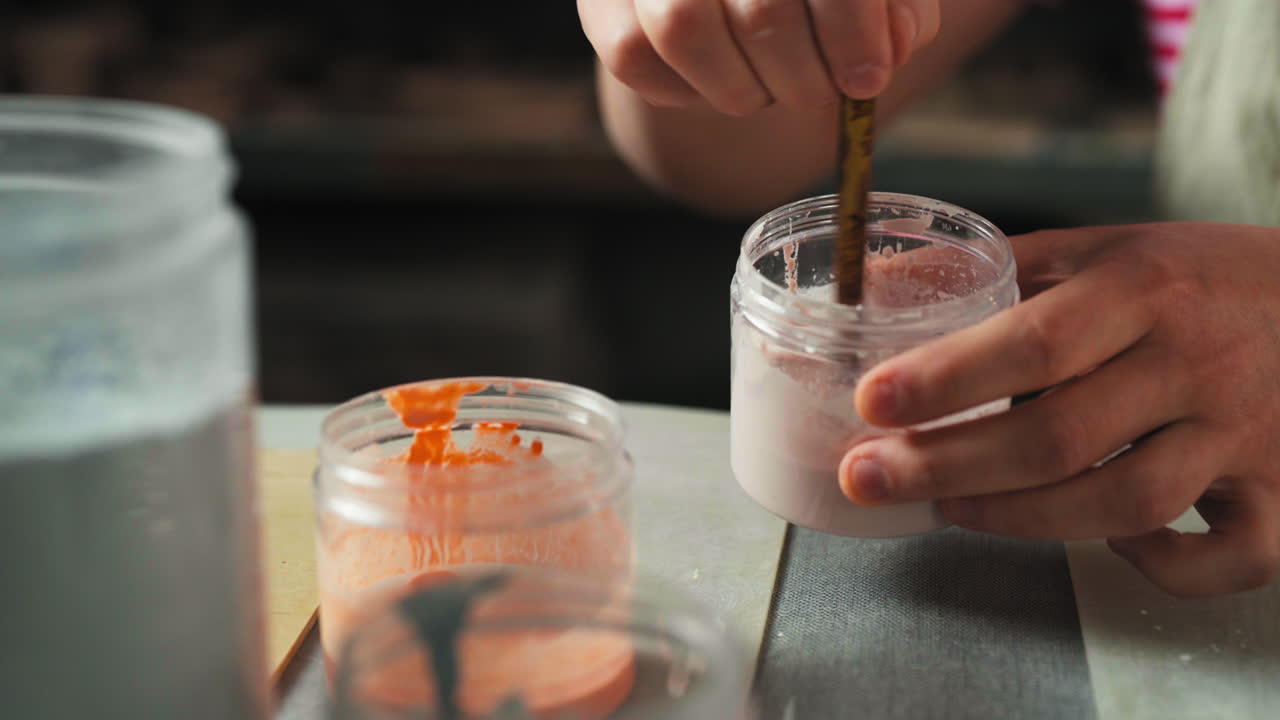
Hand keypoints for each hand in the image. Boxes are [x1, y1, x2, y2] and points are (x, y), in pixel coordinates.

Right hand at [578, 0, 940, 114]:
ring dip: (744, 89)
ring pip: (684, 30)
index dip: (853, 30)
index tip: (869, 79)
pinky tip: (716, 79)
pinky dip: (683, 91)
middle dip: (805, 75)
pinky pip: (632, 58)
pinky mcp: (598, 0)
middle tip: (823, 93)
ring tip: (770, 90)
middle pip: (761, 7)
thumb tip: (892, 48)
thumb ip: (893, 5)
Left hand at [840, 223, 1279, 596]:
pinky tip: (1105, 540)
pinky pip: (1227, 557)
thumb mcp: (1107, 248)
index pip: (1036, 341)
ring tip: (947, 507)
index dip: (946, 379)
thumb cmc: (1201, 277)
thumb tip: (878, 286)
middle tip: (869, 476)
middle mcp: (1196, 364)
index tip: (872, 400)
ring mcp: (1245, 436)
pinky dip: (1161, 565)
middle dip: (946, 466)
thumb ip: (1003, 269)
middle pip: (1060, 438)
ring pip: (1124, 505)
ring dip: (1019, 519)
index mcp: (1146, 288)